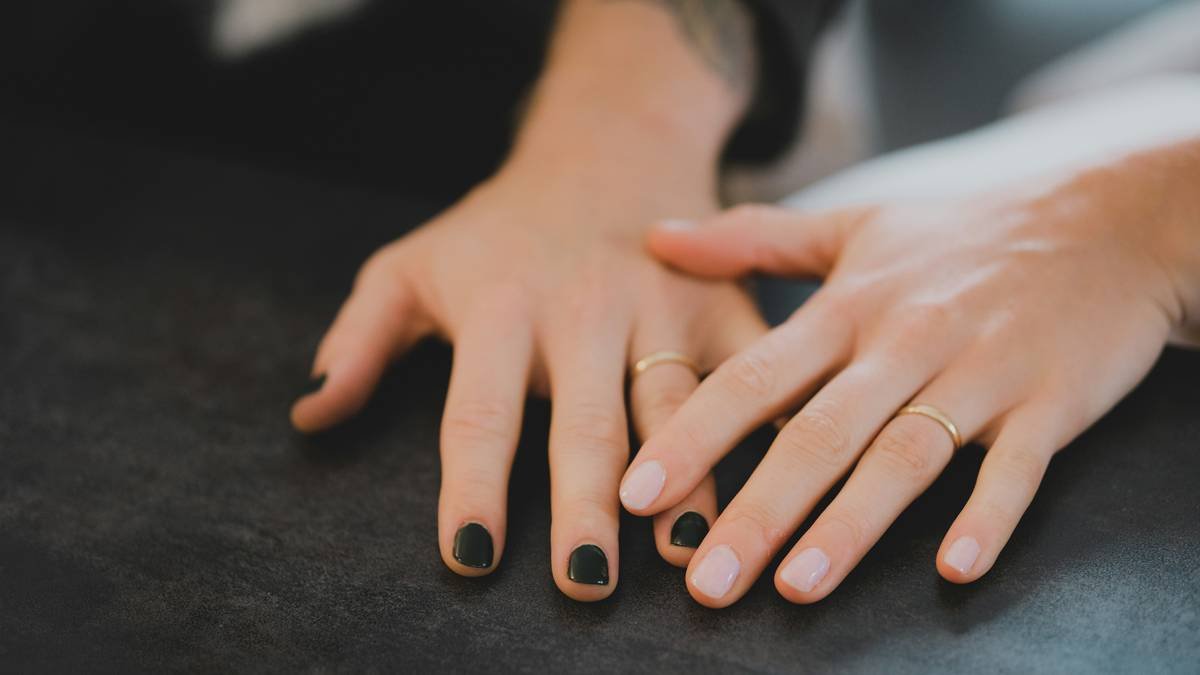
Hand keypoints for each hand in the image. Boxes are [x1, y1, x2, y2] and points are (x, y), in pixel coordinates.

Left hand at [290, 155, 764, 599]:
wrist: (609, 150)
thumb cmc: (499, 229)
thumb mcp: (412, 265)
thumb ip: (358, 338)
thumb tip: (308, 418)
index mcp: (502, 307)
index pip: (480, 412)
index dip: (473, 488)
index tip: (469, 558)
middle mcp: (586, 309)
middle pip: (585, 425)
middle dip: (585, 509)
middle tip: (582, 584)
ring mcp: (664, 307)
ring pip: (677, 406)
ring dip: (687, 483)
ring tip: (687, 555)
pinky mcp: (728, 304)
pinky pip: (751, 374)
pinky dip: (763, 431)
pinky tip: (772, 487)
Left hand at [619, 141, 1198, 606]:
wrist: (1106, 222)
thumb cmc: (963, 233)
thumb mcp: (853, 227)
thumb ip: (753, 239)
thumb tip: (656, 237)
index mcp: (849, 306)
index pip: (755, 377)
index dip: (693, 435)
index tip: (639, 491)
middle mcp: (903, 341)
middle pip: (818, 435)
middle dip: (757, 511)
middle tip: (705, 581)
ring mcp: (978, 373)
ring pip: (903, 457)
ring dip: (849, 526)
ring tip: (796, 586)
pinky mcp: (1049, 402)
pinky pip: (1016, 466)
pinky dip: (986, 515)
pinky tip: (953, 569)